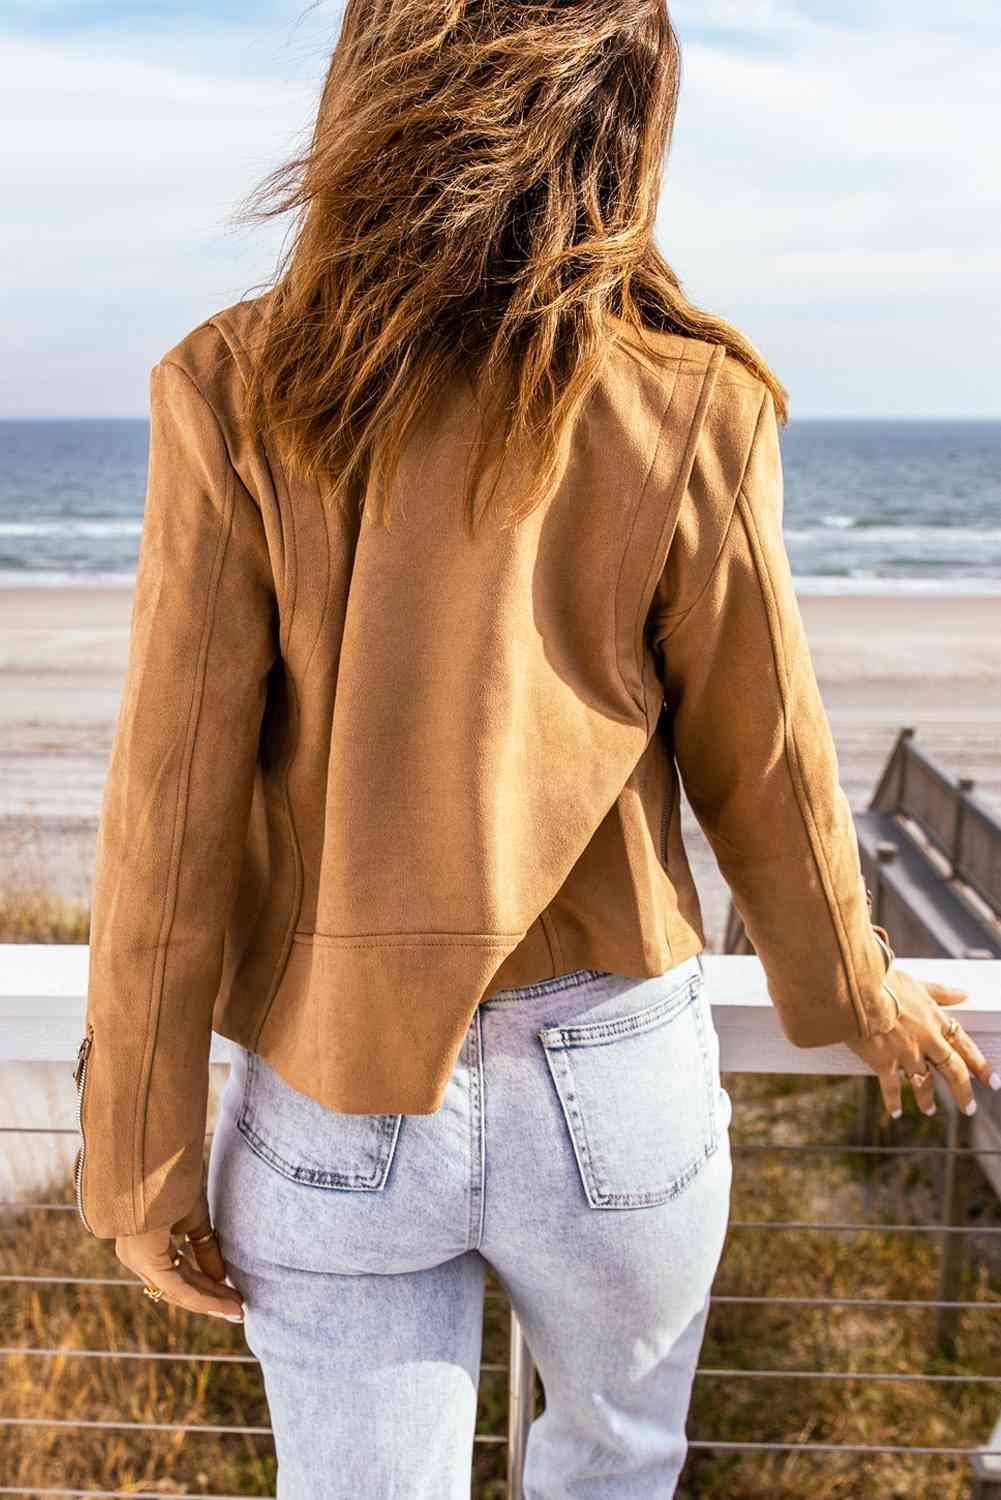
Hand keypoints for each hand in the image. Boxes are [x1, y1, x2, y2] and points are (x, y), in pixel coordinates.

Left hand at [114, 1181, 244, 1322]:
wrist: (157, 1161)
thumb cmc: (173, 1180)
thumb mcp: (195, 1220)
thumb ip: (205, 1250)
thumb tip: (220, 1278)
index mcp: (148, 1244)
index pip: (180, 1274)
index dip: (207, 1286)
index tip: (233, 1293)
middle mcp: (139, 1257)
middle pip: (180, 1286)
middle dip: (211, 1298)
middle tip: (238, 1308)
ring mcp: (139, 1261)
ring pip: (179, 1290)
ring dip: (210, 1301)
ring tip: (237, 1309)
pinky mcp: (146, 1260)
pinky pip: (177, 1287)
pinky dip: (203, 1297)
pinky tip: (224, 1304)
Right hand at [845, 965, 999, 1118]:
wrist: (859, 990)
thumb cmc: (886, 981)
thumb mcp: (918, 984)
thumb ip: (941, 993)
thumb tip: (964, 994)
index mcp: (936, 1021)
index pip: (965, 1047)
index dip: (980, 1065)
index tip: (992, 1082)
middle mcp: (926, 1041)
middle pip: (952, 1071)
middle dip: (963, 1092)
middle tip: (969, 1109)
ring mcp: (906, 1054)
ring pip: (923, 1083)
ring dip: (927, 1099)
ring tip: (930, 1110)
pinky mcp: (883, 1061)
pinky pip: (891, 1087)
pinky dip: (894, 1101)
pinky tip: (896, 1112)